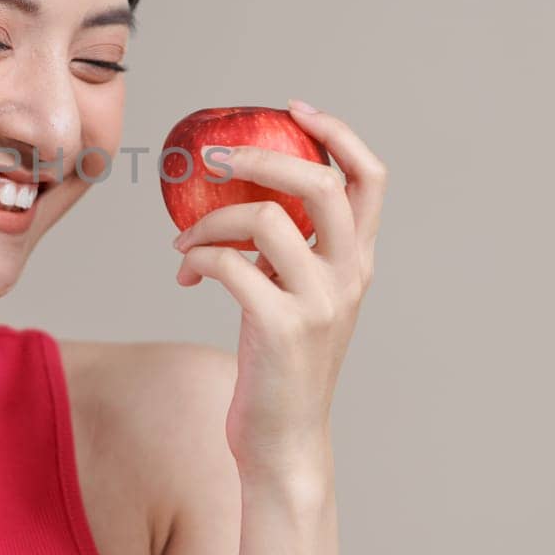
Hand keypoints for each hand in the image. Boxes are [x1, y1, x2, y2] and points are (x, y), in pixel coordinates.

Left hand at [171, 101, 387, 480]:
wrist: (284, 443)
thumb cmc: (281, 368)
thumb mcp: (300, 300)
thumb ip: (291, 254)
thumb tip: (243, 204)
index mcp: (358, 262)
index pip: (370, 178)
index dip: (337, 133)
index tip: (294, 110)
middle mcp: (348, 276)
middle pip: (320, 183)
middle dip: (262, 157)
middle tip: (214, 158)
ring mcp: (318, 301)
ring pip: (265, 219)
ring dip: (209, 222)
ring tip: (183, 242)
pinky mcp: (281, 326)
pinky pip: (229, 265)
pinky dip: (197, 259)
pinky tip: (185, 275)